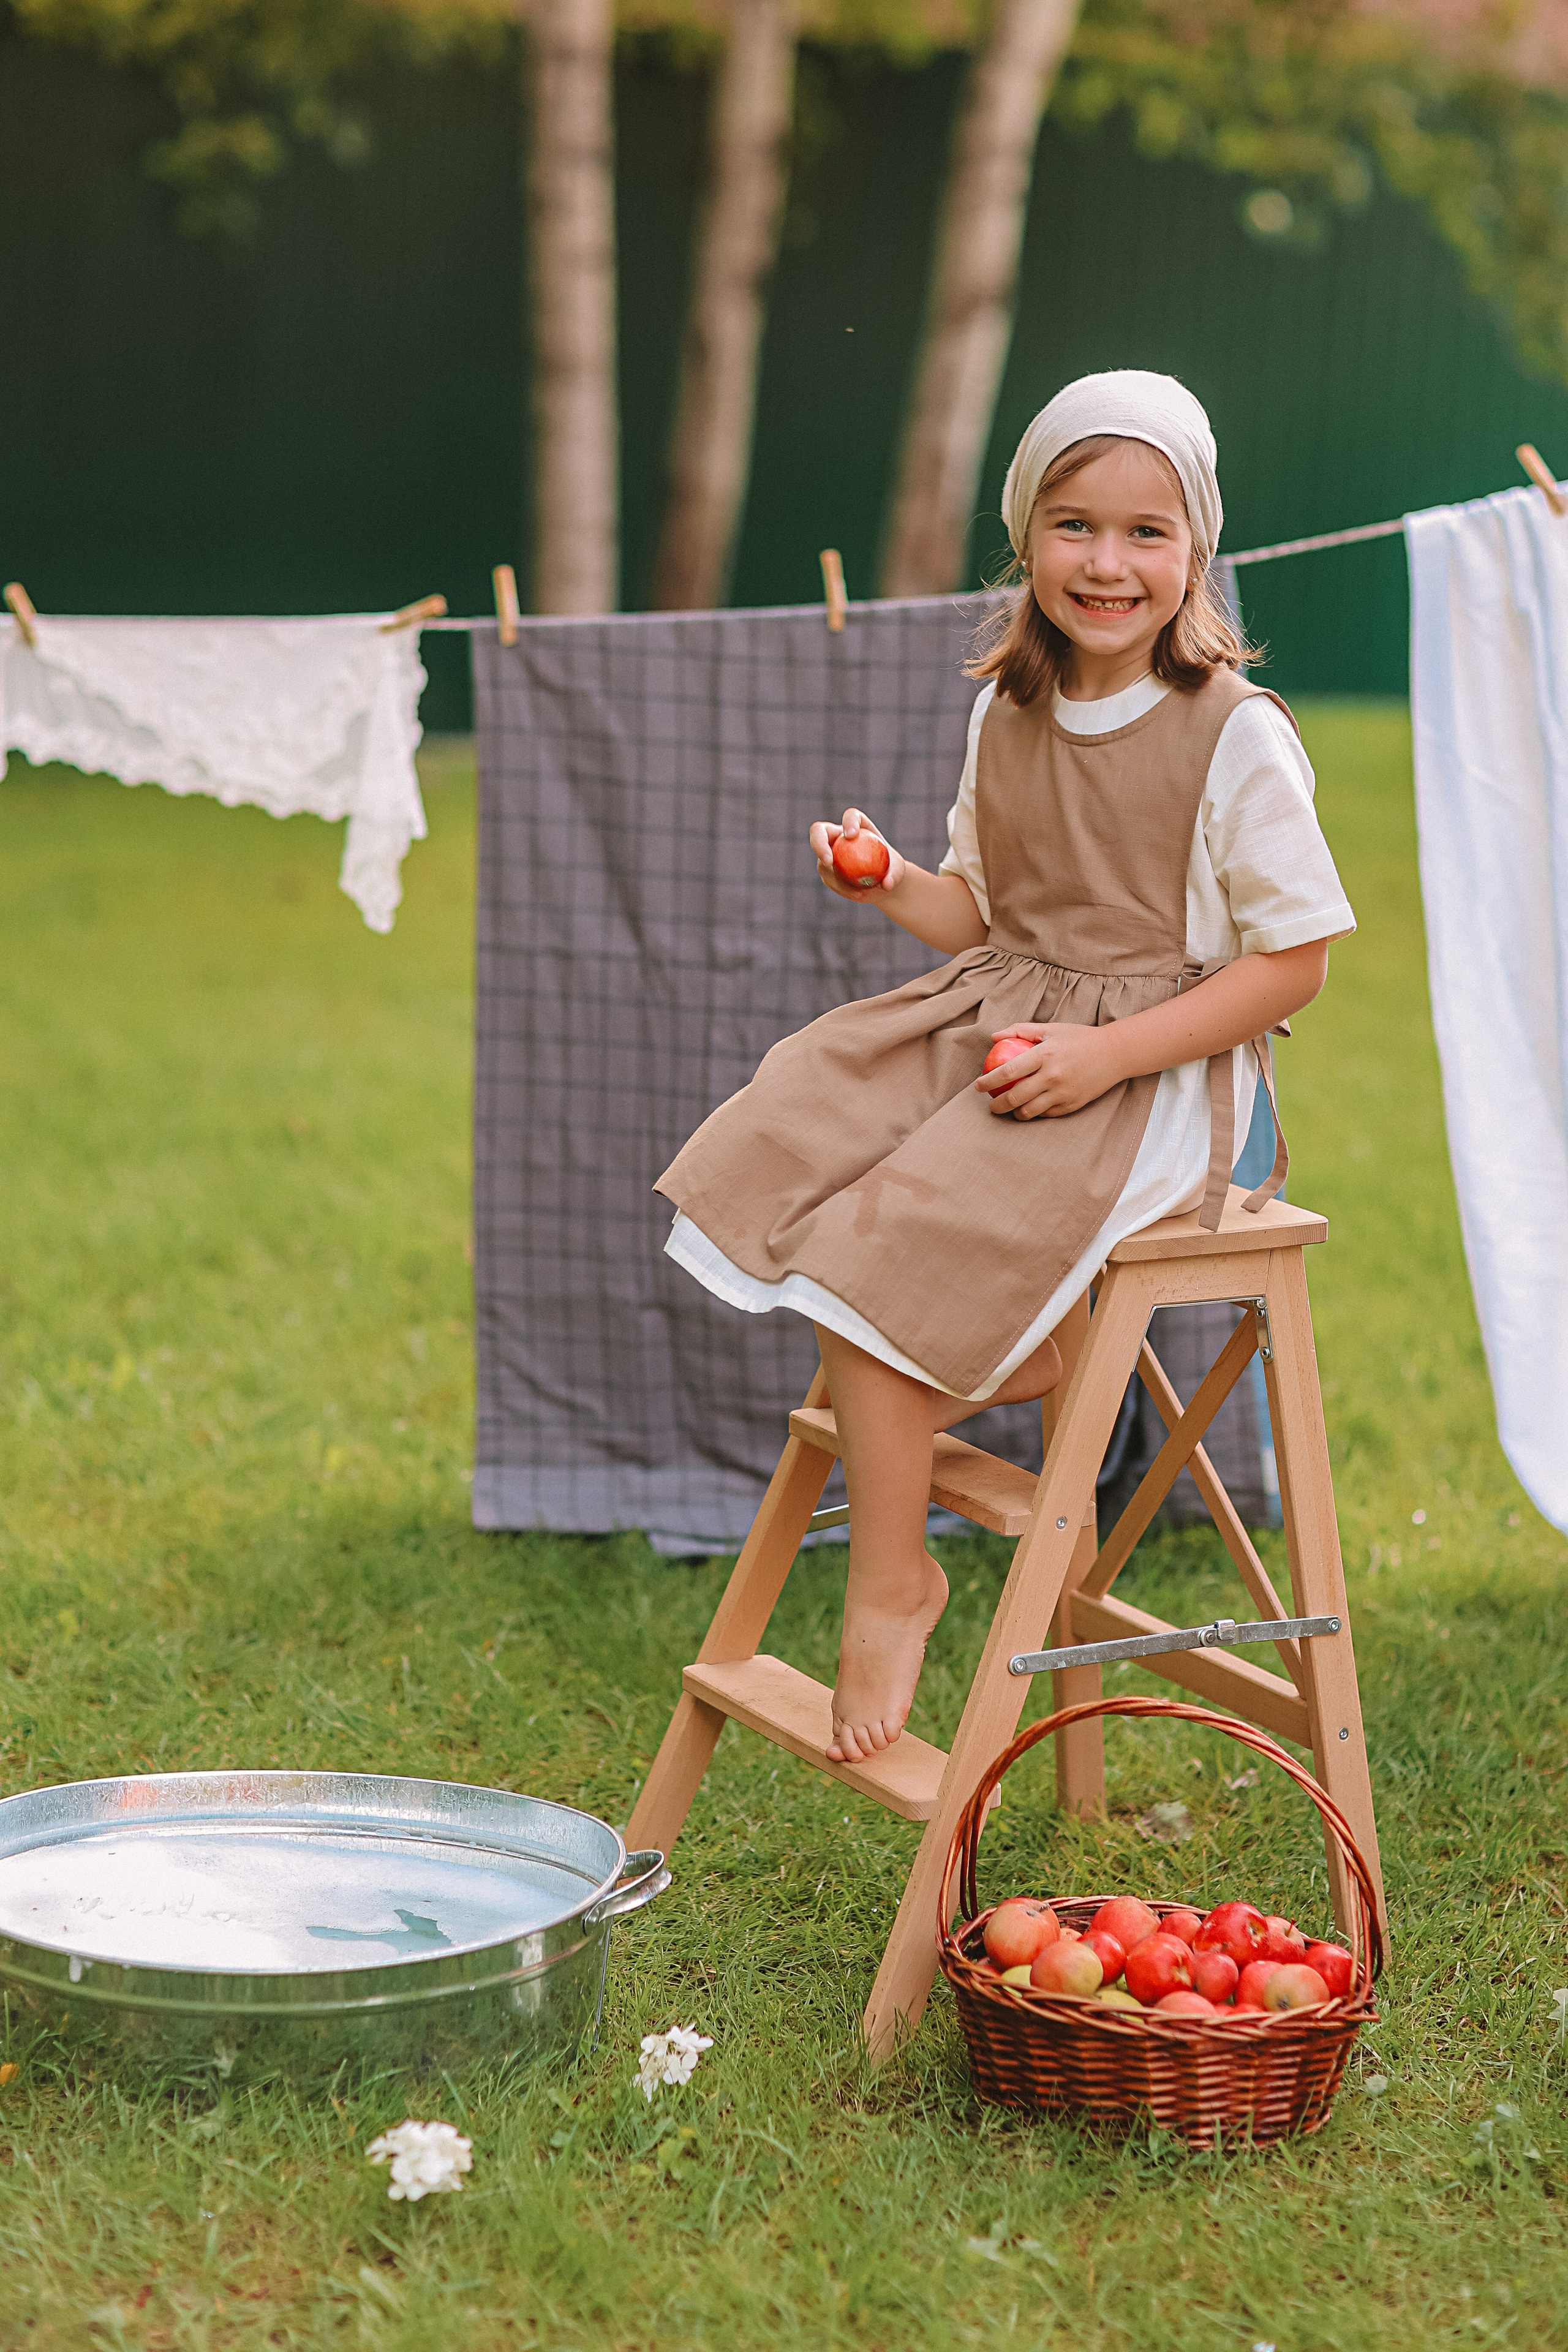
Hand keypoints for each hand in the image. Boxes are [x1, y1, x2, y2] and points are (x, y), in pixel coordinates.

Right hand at [809, 808, 904, 901]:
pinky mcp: (827, 872)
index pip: (851, 817)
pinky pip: (829, 880)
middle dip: (818, 843)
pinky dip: (842, 889)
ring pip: (822, 863)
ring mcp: (829, 853)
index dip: (848, 822)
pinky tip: (857, 895)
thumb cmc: (891, 870)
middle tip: (828, 861)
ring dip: (836, 878)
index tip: (851, 835)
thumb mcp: (898, 872)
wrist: (882, 882)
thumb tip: (886, 884)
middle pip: (819, 831)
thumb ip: (893, 876)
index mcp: (858, 826)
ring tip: (859, 892)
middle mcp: (838, 836)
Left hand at [974, 1022, 1120, 1118]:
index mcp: (1045, 1054)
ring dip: (1013, 1113)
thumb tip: (994, 1037)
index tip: (978, 1086)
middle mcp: (1053, 1076)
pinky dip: (1034, 1114)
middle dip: (996, 1105)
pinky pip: (1046, 1115)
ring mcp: (1063, 1093)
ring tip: (1008, 1109)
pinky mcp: (1072, 1105)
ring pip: (1029, 1111)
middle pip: (1015, 1097)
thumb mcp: (1051, 1028)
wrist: (1114, 1053)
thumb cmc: (1079, 1038)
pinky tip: (1028, 1109)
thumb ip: (1020, 1030)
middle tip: (990, 1104)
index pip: (1008, 1071)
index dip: (989, 1081)